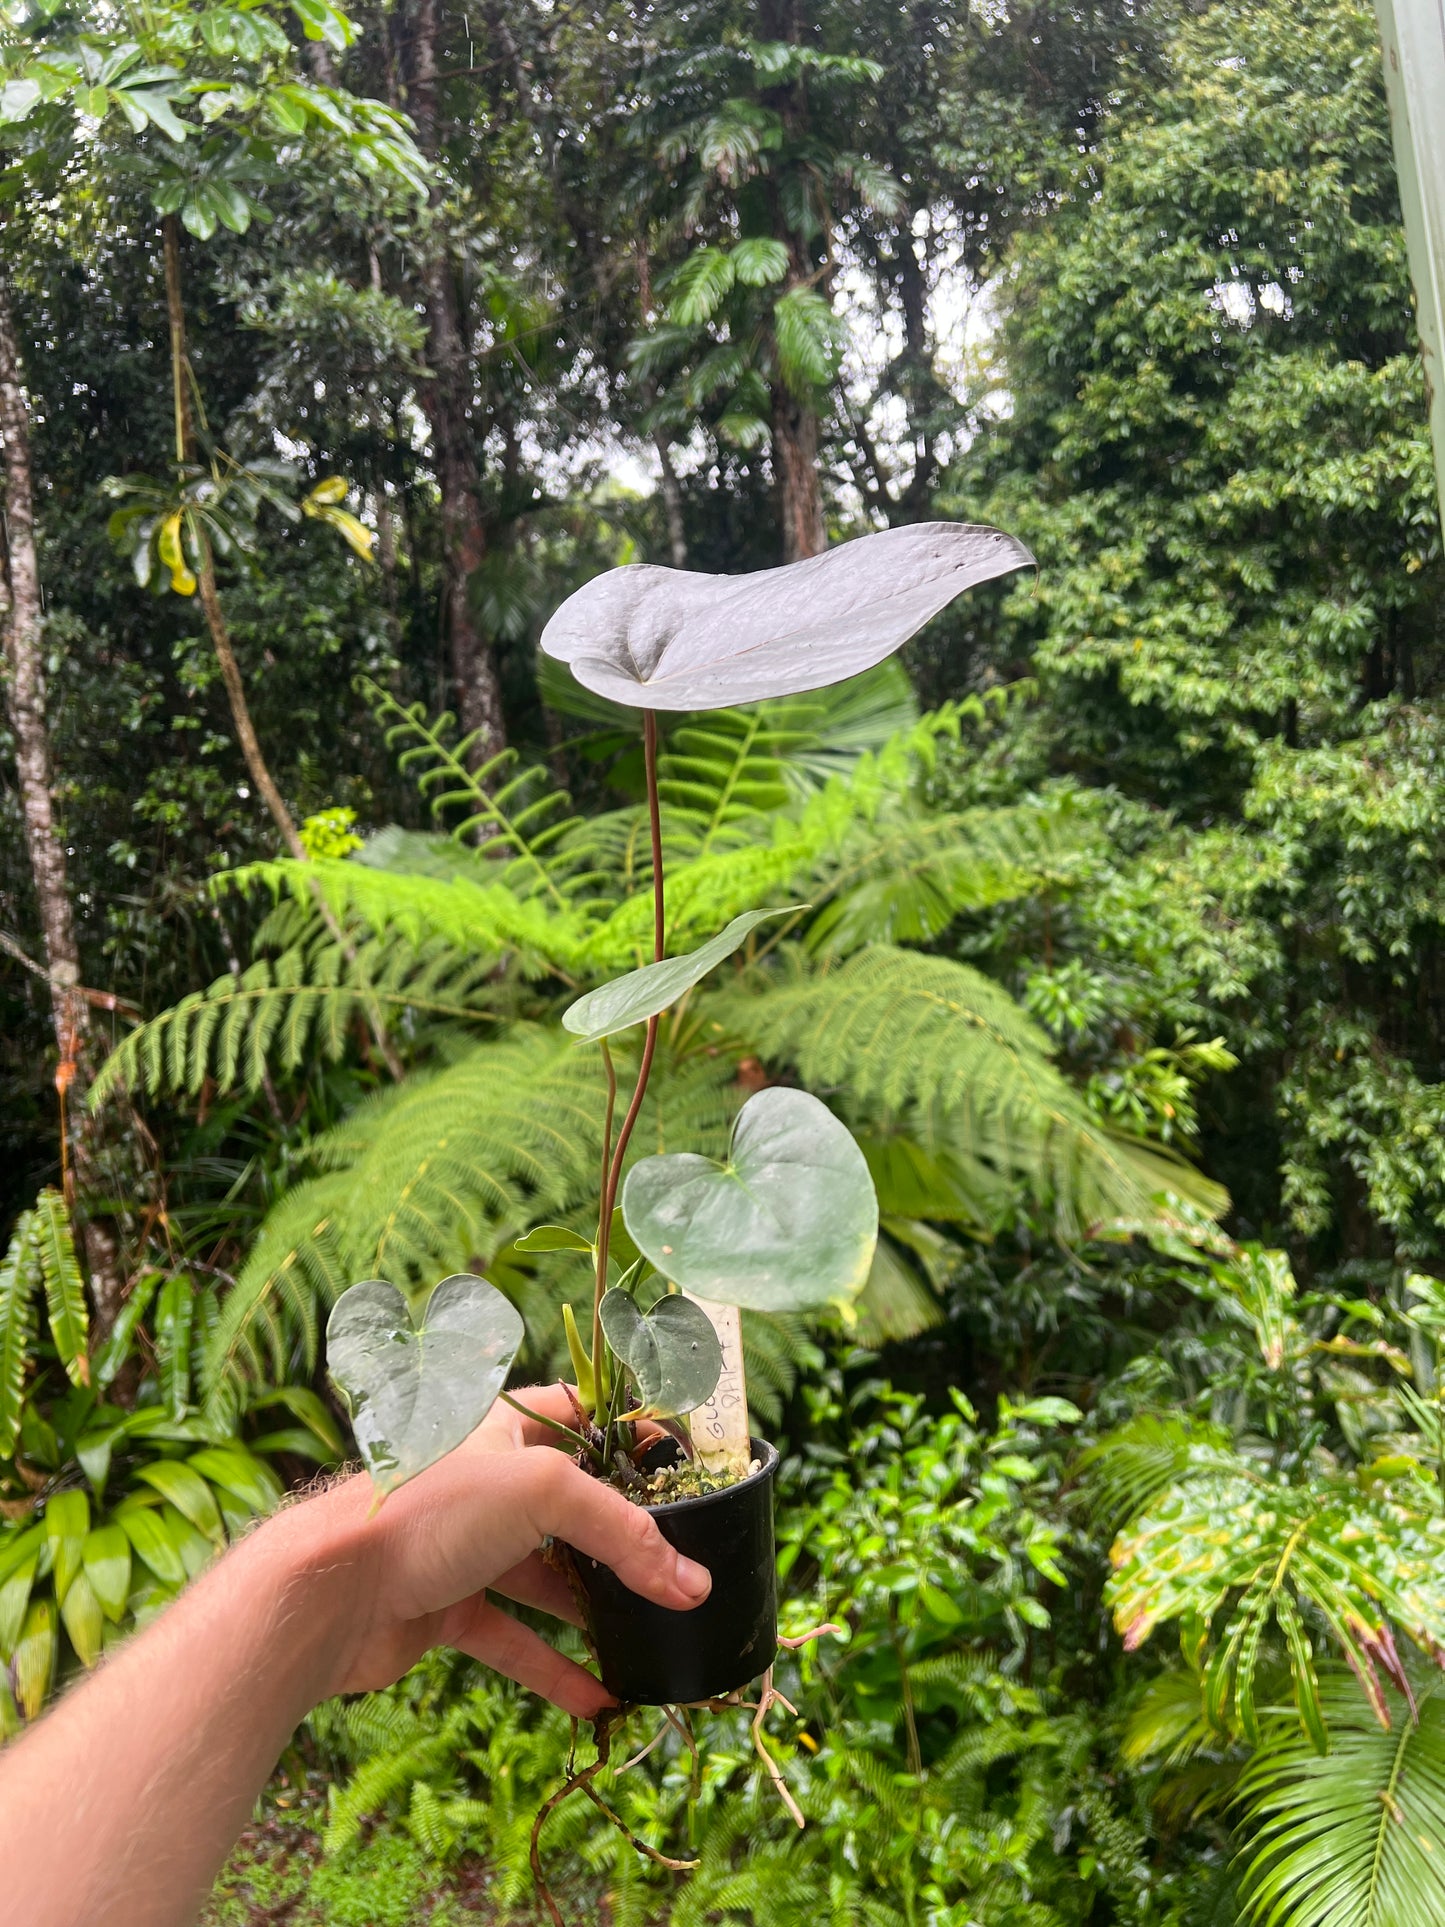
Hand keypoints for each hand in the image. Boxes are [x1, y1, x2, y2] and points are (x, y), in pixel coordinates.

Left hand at [311, 1384, 711, 1715]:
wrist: (329, 1590)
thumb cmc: (427, 1511)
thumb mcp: (542, 1494)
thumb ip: (624, 1536)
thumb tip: (693, 1585)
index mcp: (504, 1426)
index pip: (582, 1414)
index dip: (630, 1434)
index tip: (683, 1468)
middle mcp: (487, 1482)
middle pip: (572, 1505)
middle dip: (622, 1538)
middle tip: (679, 1566)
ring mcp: (464, 1547)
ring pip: (546, 1577)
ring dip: (595, 1610)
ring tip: (652, 1637)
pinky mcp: (446, 1607)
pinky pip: (513, 1638)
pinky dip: (553, 1669)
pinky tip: (599, 1700)